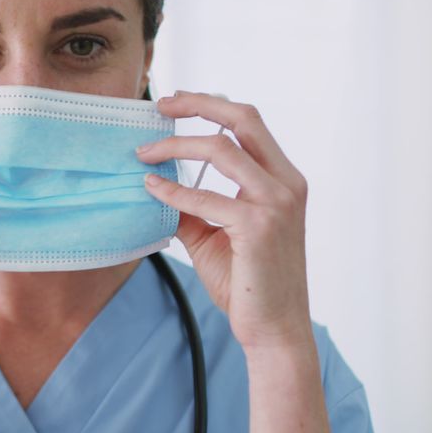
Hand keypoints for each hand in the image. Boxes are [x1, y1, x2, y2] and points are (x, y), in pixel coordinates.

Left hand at [137, 91, 314, 352]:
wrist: (273, 328)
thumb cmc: (247, 283)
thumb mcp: (214, 235)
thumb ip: (192, 206)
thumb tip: (154, 183)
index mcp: (283, 180)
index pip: (249, 124)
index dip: (211, 106)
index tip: (175, 104)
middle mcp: (286, 184)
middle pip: (243, 118)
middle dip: (198, 104)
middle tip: (160, 105)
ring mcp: (276, 202)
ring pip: (222, 149)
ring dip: (176, 145)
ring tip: (145, 153)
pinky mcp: (258, 226)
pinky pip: (205, 196)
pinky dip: (174, 189)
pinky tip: (151, 187)